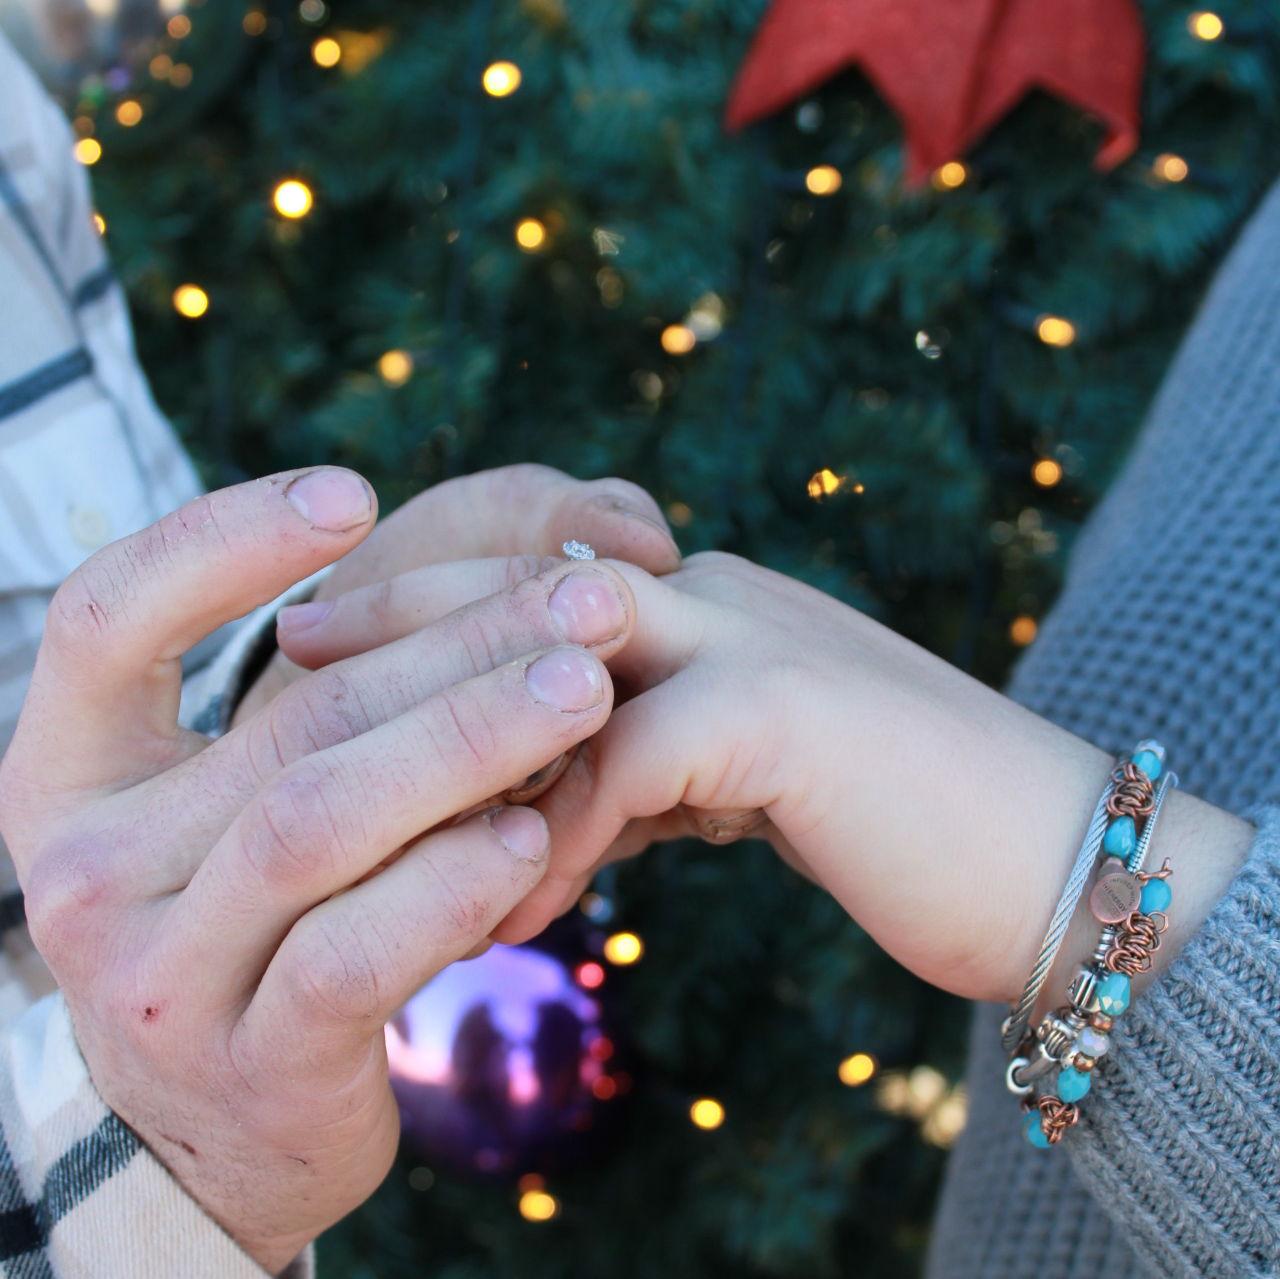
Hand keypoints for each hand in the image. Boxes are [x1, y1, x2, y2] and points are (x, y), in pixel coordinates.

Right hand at [0, 469, 638, 1273]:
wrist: (228, 1123)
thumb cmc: (264, 916)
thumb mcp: (260, 800)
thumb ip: (341, 698)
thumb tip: (514, 573)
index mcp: (71, 777)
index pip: (108, 620)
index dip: (220, 543)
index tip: (351, 493)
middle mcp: (88, 871)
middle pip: (287, 718)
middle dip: (453, 646)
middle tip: (586, 595)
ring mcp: (160, 976)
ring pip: (318, 819)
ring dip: (466, 742)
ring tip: (583, 687)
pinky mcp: (251, 1061)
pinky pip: (353, 953)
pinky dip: (450, 881)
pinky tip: (536, 834)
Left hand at [282, 550, 1253, 1006]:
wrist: (1052, 860)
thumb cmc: (893, 824)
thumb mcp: (743, 776)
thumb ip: (655, 760)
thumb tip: (568, 796)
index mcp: (704, 601)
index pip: (539, 574)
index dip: (435, 599)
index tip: (337, 642)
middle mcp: (717, 596)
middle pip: (522, 582)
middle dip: (403, 619)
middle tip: (295, 660)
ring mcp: (753, 639)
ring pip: (558, 656)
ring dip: (461, 736)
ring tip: (364, 805)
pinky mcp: (787, 713)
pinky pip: (627, 765)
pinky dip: (559, 840)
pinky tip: (512, 912)